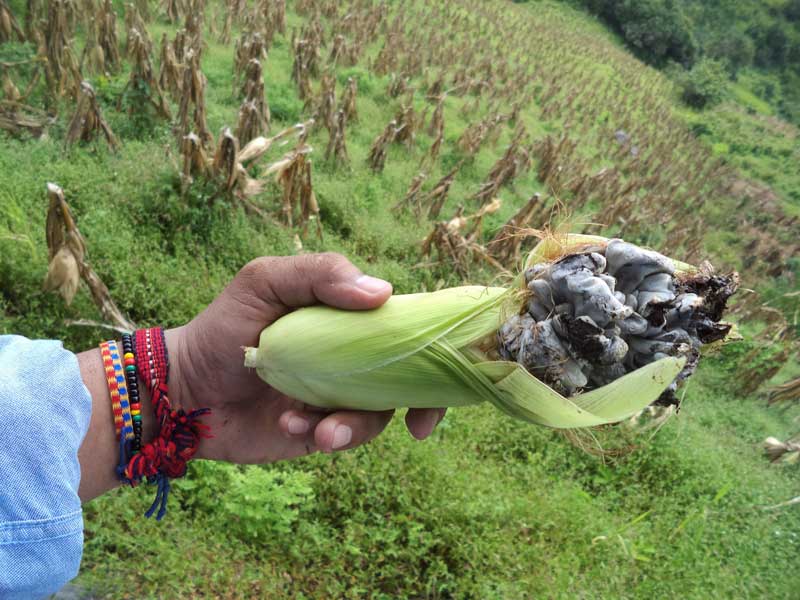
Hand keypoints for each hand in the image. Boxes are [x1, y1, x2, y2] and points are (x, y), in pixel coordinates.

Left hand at [167, 253, 445, 463]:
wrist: (181, 391)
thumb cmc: (223, 327)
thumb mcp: (263, 282)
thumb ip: (318, 274)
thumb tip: (384, 294)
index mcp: (347, 317)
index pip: (406, 323)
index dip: (433, 343)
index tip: (446, 366)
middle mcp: (351, 356)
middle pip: (409, 376)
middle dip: (420, 403)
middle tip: (419, 425)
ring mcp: (337, 394)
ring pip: (379, 414)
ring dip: (358, 425)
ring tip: (319, 430)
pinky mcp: (319, 430)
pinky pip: (344, 436)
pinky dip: (325, 434)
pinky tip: (289, 426)